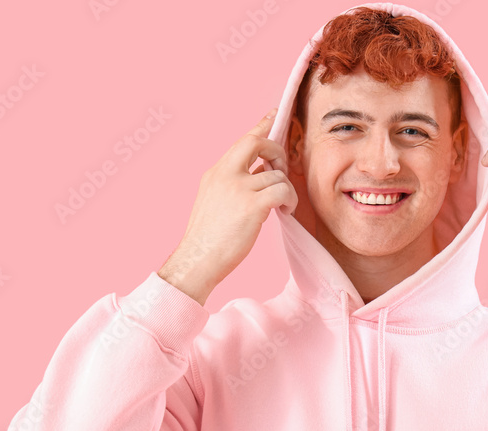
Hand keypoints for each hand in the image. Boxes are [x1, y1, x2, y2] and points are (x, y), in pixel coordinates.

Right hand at [158, 108, 297, 304]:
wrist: (198, 260)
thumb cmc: (208, 239)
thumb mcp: (214, 202)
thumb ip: (233, 184)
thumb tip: (261, 175)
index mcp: (216, 173)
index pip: (242, 141)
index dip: (261, 126)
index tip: (274, 114)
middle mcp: (225, 174)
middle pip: (257, 143)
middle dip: (277, 150)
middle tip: (282, 169)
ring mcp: (238, 188)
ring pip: (276, 175)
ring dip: (286, 189)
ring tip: (283, 206)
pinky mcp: (252, 205)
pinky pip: (282, 191)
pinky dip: (290, 199)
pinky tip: (285, 211)